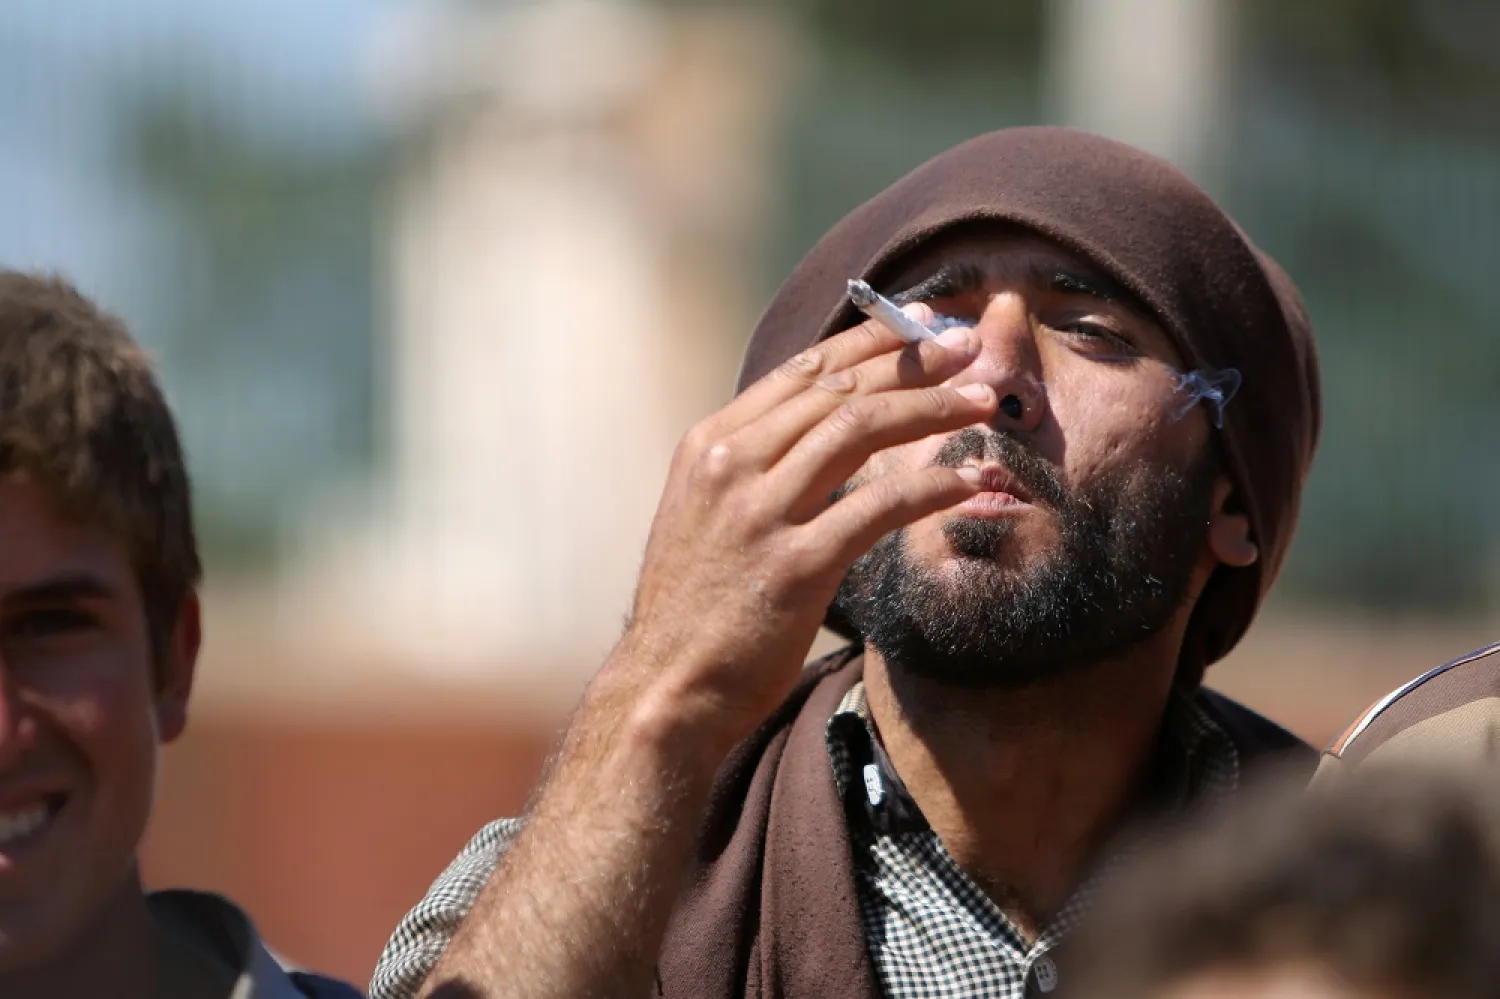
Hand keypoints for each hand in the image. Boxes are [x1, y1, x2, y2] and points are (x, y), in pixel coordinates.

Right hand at [613, 306, 995, 746]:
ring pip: (860, 429)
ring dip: (931, 406)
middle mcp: (730, 464)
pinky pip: (878, 506)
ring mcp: (759, 512)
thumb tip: (818, 434)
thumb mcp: (707, 516)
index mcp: (709, 444)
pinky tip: (970, 480)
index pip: (801, 370)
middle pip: (837, 389)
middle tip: (968, 346)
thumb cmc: (695, 610)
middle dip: (912, 361)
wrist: (665, 689)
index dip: (869, 342)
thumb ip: (753, 469)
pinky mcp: (794, 564)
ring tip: (983, 399)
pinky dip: (932, 486)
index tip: (920, 324)